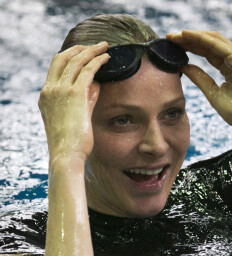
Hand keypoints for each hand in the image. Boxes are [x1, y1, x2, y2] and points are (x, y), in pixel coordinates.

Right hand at [38, 42, 108, 161]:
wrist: (67, 154)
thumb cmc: (72, 141)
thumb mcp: (74, 116)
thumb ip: (84, 99)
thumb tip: (96, 84)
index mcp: (46, 95)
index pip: (55, 67)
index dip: (70, 56)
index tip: (83, 53)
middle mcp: (50, 90)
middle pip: (63, 58)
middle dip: (80, 48)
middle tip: (95, 46)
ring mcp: (60, 91)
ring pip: (76, 61)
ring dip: (91, 51)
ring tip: (104, 47)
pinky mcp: (75, 94)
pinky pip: (87, 71)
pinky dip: (98, 62)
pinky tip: (107, 58)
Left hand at [166, 30, 231, 135]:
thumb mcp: (212, 93)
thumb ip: (199, 78)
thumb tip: (184, 67)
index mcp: (228, 68)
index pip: (207, 53)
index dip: (190, 48)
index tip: (173, 47)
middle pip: (207, 44)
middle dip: (188, 40)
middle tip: (169, 38)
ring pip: (211, 40)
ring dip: (192, 36)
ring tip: (174, 36)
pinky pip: (217, 44)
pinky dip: (201, 38)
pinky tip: (186, 35)